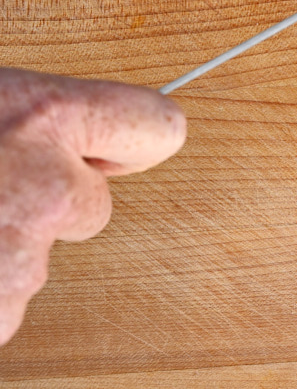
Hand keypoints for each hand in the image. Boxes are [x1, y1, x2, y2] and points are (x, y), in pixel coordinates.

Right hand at [0, 69, 185, 345]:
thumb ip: (36, 119)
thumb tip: (64, 130)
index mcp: (43, 116)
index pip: (159, 127)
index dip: (127, 140)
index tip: (108, 148)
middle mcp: (48, 188)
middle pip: (90, 206)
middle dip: (42, 203)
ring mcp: (21, 257)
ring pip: (37, 259)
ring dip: (0, 247)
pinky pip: (3, 302)